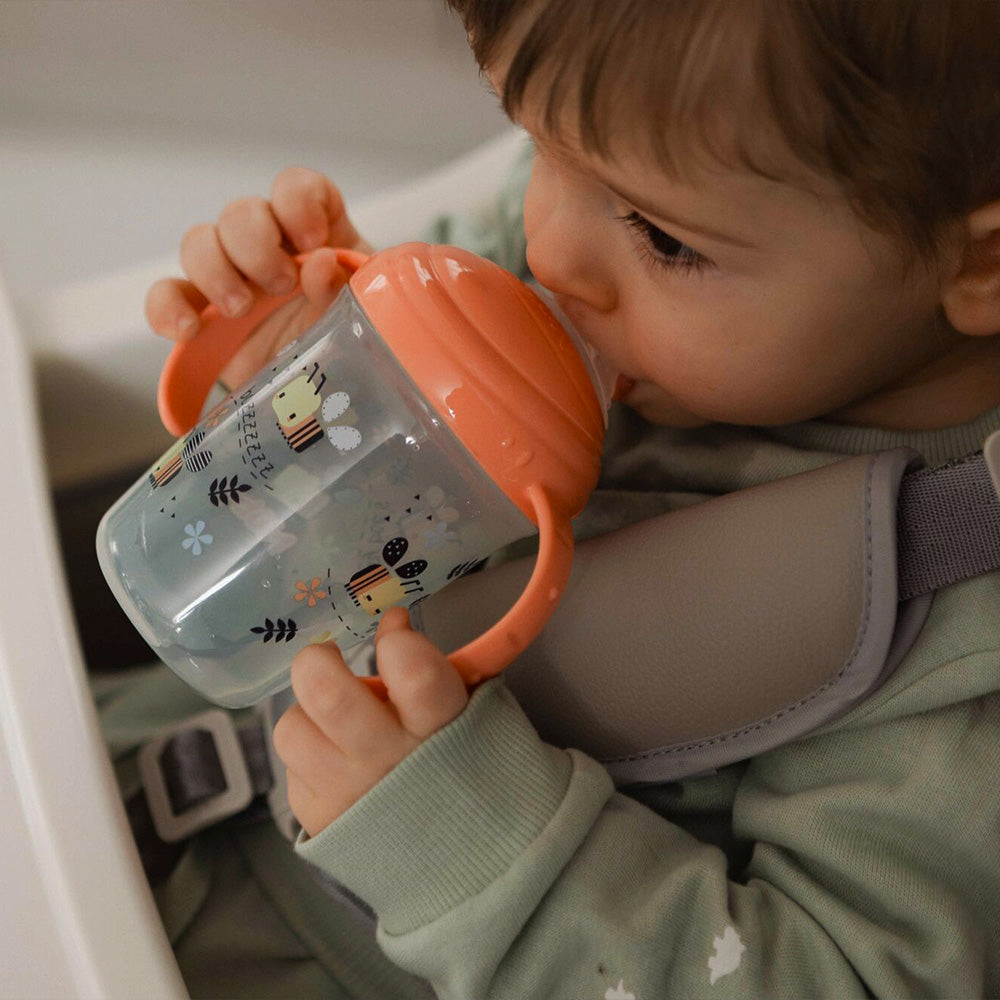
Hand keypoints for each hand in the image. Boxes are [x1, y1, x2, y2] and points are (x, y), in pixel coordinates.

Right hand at [145, 167, 373, 387]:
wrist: (325, 408)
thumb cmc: (350, 349)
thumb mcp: (359, 322)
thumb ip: (345, 291)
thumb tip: (320, 263)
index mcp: (318, 239)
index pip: (297, 188)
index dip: (297, 200)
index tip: (311, 239)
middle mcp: (271, 250)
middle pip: (240, 212)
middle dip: (255, 243)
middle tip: (279, 285)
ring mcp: (232, 280)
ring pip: (198, 242)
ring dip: (216, 271)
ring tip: (240, 308)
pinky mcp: (203, 317)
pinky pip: (167, 296)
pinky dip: (167, 308)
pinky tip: (188, 330)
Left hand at [272, 607, 469, 837]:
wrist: (468, 857)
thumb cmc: (467, 763)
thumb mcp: (470, 711)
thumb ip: (432, 665)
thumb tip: (389, 618)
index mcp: (439, 726)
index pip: (409, 666)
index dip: (397, 638)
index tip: (395, 633)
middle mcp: (387, 759)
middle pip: (325, 692)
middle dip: (318, 660)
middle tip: (328, 657)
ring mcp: (347, 792)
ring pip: (292, 728)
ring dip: (307, 715)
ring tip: (332, 718)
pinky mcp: (318, 818)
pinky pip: (293, 768)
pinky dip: (311, 755)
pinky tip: (338, 761)